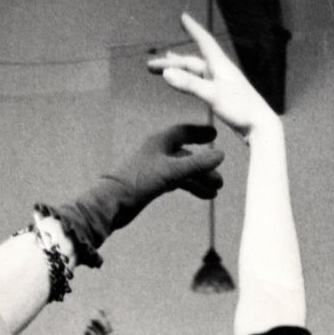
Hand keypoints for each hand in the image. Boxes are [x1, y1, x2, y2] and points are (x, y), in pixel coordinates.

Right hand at [84, 311, 124, 334]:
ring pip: (96, 331)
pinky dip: (88, 334)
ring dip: (92, 327)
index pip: (110, 324)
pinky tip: (84, 331)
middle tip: (92, 315)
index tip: (101, 309)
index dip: (106, 316)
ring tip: (88, 325)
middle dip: (97, 321)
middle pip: (102, 326)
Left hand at [103, 124, 224, 224]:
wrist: (112, 203)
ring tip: (214, 193)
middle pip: (186, 156)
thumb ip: (197, 164)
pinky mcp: (151, 185)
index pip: (184, 131)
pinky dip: (188, 187)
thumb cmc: (139, 182)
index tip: (215, 135)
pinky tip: (200, 194)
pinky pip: (175, 182)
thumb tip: (221, 155)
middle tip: (221, 182)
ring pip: (182, 172)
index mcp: (160, 142)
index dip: (200, 133)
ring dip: (198, 181)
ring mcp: (154, 169)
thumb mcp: (172, 172)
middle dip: (204, 168)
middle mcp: (157, 153)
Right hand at [149, 13, 276, 138]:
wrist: (259, 126)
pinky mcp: (222, 95)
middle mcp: (220, 71)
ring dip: (180, 69)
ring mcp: (221, 83)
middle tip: (151, 65)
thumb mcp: (212, 95)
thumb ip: (189, 85)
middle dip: (172, 62)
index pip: (204, 41)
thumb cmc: (240, 109)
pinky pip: (201, 82)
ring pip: (196, 72)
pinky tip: (188, 82)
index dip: (193, 29)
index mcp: (219, 65)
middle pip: (192, 61)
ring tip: (168, 64)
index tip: (183, 18)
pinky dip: (189, 79)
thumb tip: (166, 74)